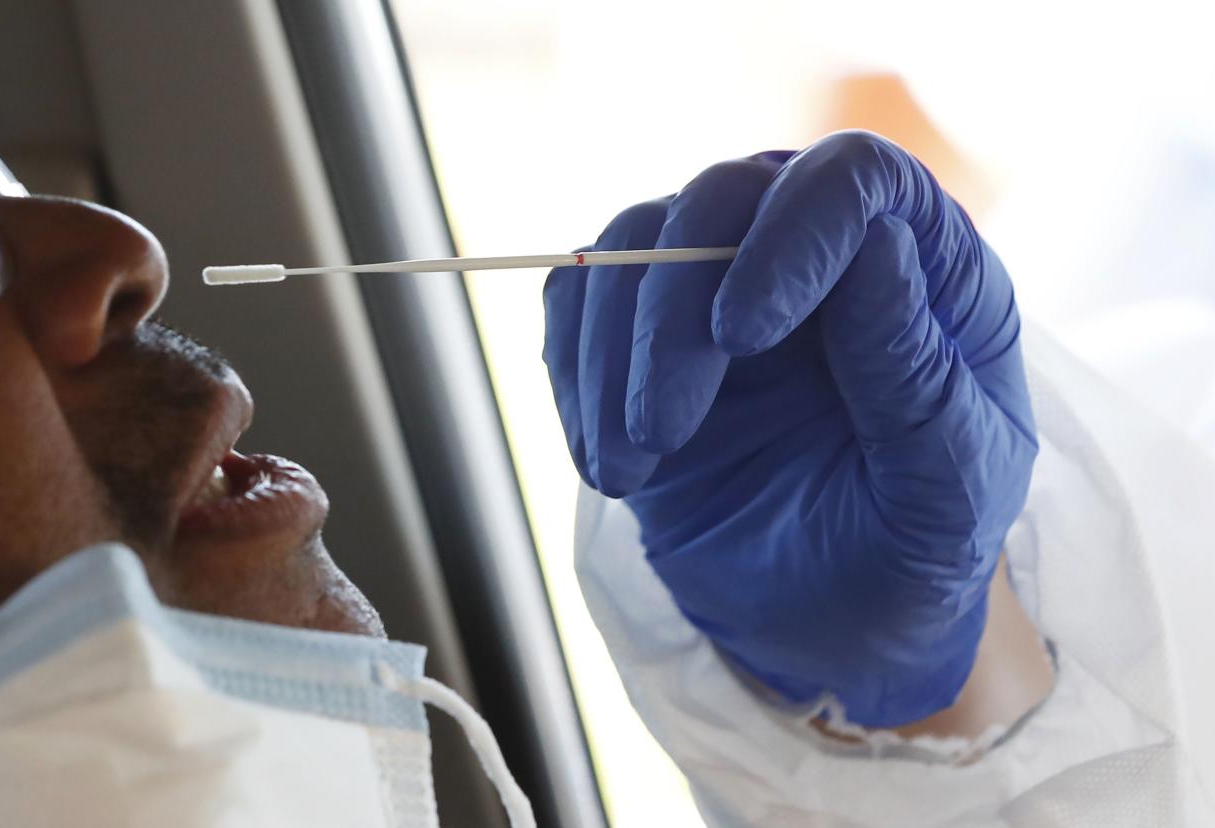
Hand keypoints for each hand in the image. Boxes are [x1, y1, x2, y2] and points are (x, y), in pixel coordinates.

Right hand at [542, 132, 1037, 726]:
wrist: (826, 616)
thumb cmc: (910, 549)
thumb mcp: (947, 488)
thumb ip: (916, 370)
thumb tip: (874, 239)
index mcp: (921, 268)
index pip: (851, 178)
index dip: (790, 233)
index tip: (740, 337)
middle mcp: (815, 248)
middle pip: (720, 196)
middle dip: (672, 316)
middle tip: (663, 434)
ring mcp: (721, 279)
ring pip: (631, 239)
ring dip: (610, 355)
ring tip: (627, 470)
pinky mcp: (644, 328)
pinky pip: (578, 296)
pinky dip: (572, 373)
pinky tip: (607, 459)